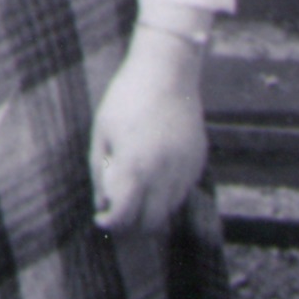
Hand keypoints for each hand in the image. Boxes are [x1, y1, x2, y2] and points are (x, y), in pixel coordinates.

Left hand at [89, 25, 208, 235]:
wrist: (167, 73)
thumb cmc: (126, 98)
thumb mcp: (102, 131)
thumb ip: (100, 170)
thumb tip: (102, 202)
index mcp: (135, 167)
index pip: (124, 216)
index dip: (110, 223)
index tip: (101, 220)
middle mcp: (164, 175)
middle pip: (151, 223)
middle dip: (132, 225)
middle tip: (118, 212)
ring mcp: (185, 170)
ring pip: (170, 210)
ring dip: (152, 210)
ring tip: (135, 193)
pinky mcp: (198, 162)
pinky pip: (183, 190)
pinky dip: (168, 193)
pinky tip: (154, 175)